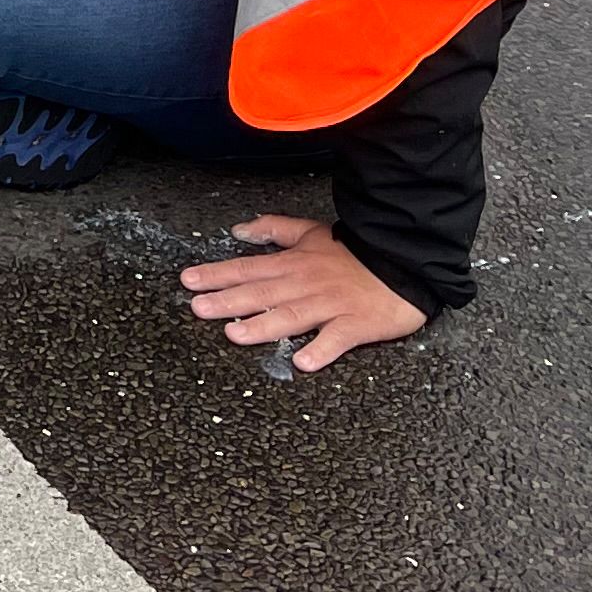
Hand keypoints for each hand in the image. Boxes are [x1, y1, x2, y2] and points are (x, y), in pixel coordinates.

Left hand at [179, 217, 426, 372]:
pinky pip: (337, 339)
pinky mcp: (357, 324)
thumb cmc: (354, 251)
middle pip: (262, 293)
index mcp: (293, 264)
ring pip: (292, 316)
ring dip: (263, 326)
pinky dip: (321, 350)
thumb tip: (238, 230)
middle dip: (227, 301)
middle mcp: (306, 284)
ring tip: (235, 335)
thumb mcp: (311, 232)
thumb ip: (274, 229)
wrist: (403, 261)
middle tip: (197, 309)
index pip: (248, 268)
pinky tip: (302, 362)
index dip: (217, 275)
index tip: (188, 282)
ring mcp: (331, 305)